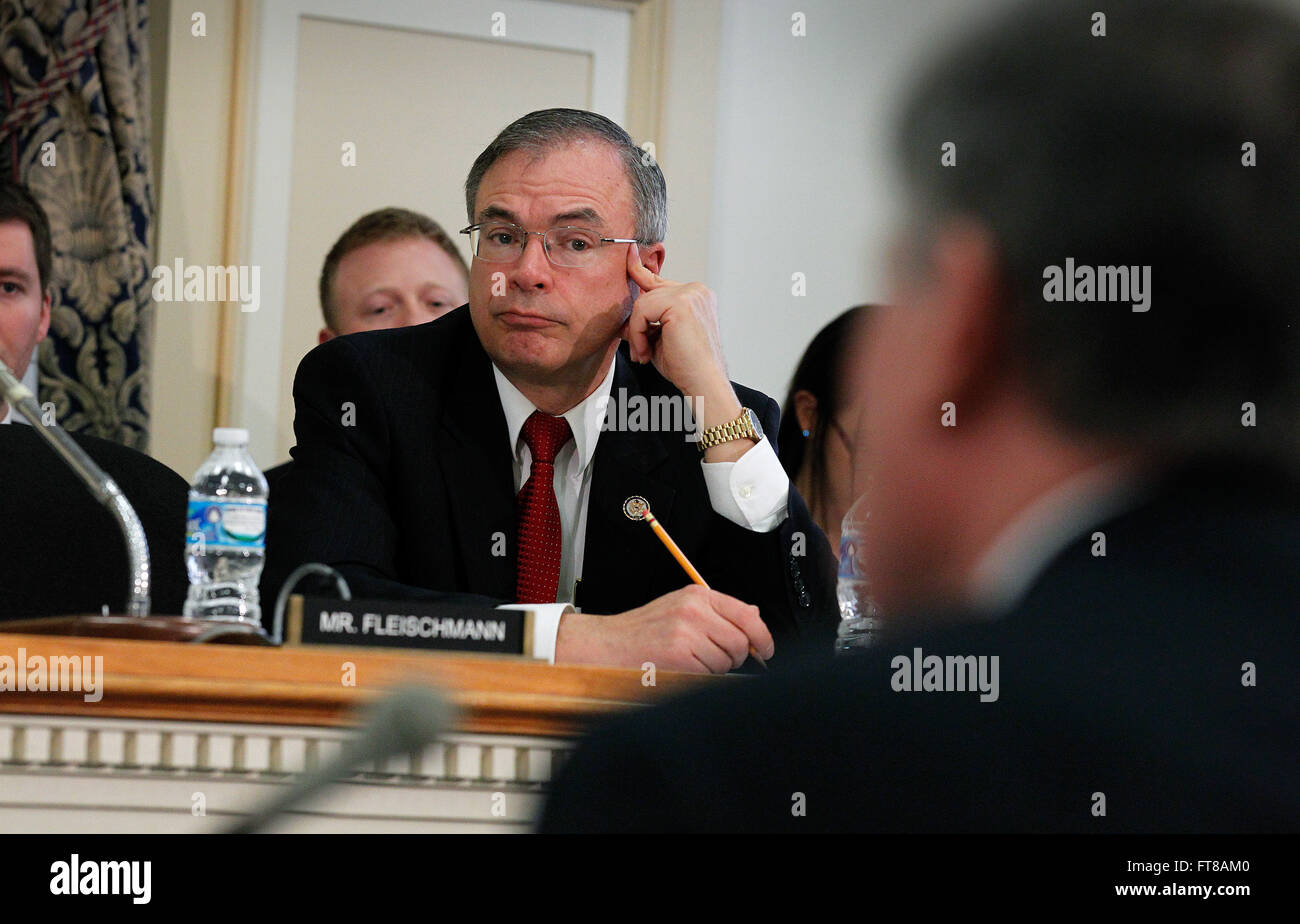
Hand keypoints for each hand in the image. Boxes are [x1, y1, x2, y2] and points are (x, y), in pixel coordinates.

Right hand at [555, 584, 774, 672]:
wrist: (607, 645)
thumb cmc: (643, 631)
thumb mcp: (681, 609)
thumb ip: (718, 612)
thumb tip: (755, 616)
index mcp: (698, 595)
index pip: (747, 615)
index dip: (762, 637)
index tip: (766, 650)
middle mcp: (694, 610)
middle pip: (741, 641)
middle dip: (736, 657)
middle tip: (717, 659)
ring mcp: (686, 633)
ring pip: (726, 661)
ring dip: (715, 669)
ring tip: (690, 661)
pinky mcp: (679, 657)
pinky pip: (709, 675)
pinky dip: (699, 677)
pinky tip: (680, 669)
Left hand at [622, 244, 732, 401]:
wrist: (703, 383)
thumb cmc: (685, 366)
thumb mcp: (659, 338)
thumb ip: (645, 321)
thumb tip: (623, 318)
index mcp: (695, 296)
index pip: (660, 281)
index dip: (640, 269)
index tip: (629, 254)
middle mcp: (696, 290)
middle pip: (648, 291)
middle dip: (637, 322)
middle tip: (640, 351)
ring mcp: (690, 293)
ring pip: (643, 301)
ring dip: (637, 332)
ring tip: (644, 354)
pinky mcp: (681, 302)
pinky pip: (643, 310)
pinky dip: (638, 333)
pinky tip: (646, 351)